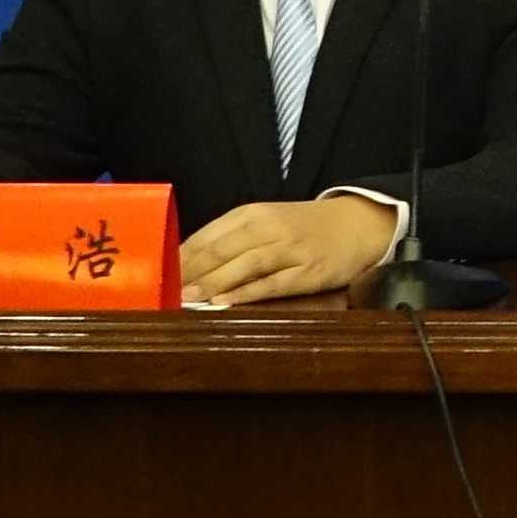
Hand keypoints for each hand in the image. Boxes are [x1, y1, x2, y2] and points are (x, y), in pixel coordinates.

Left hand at [185, 192, 399, 305]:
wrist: (359, 222)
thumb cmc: (304, 227)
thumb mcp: (266, 222)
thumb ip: (230, 240)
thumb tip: (186, 266)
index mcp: (251, 214)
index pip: (207, 236)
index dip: (180, 256)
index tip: (157, 274)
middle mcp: (269, 227)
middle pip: (222, 249)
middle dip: (191, 271)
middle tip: (164, 290)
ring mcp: (291, 249)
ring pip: (245, 264)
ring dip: (214, 282)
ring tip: (188, 299)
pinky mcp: (311, 270)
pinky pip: (275, 282)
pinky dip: (249, 293)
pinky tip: (228, 303)